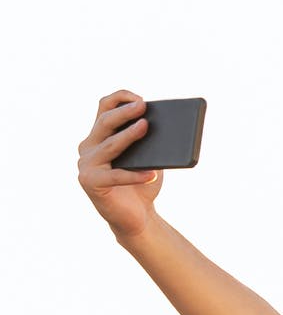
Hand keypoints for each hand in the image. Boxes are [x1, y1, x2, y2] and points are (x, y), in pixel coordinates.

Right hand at [77, 90, 161, 238]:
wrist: (137, 216)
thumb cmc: (143, 182)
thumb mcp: (149, 157)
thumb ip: (149, 141)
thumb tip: (163, 125)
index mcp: (99, 135)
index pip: (104, 107)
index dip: (120, 98)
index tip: (142, 98)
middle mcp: (88, 146)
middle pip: (105, 122)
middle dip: (125, 112)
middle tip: (143, 106)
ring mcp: (86, 164)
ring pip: (109, 145)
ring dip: (128, 135)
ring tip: (145, 127)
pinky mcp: (90, 182)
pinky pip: (115, 176)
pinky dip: (135, 175)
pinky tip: (152, 174)